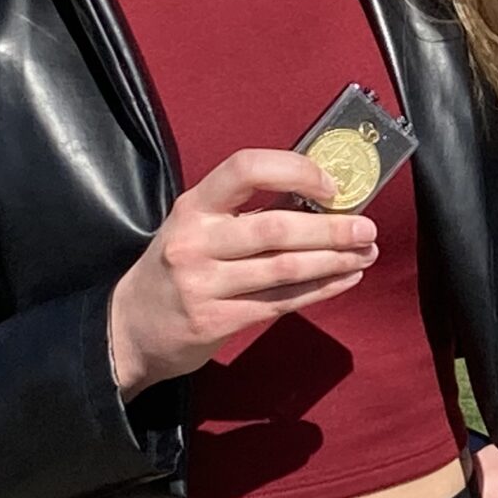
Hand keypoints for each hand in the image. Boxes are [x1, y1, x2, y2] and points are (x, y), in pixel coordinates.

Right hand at [107, 149, 378, 397]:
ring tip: (366, 253)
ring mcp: (202, 283)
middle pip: (276, 228)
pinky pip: (280, 302)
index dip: (295, 171)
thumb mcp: (198, 226)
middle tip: (368, 228)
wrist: (130, 329)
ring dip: (335, 260)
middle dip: (332, 228)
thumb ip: (247, 210)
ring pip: (285, 269)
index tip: (331, 185)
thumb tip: (322, 196)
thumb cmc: (180, 266)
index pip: (246, 168)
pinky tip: (345, 280)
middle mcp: (195, 240)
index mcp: (193, 205)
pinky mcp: (215, 321)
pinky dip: (321, 290)